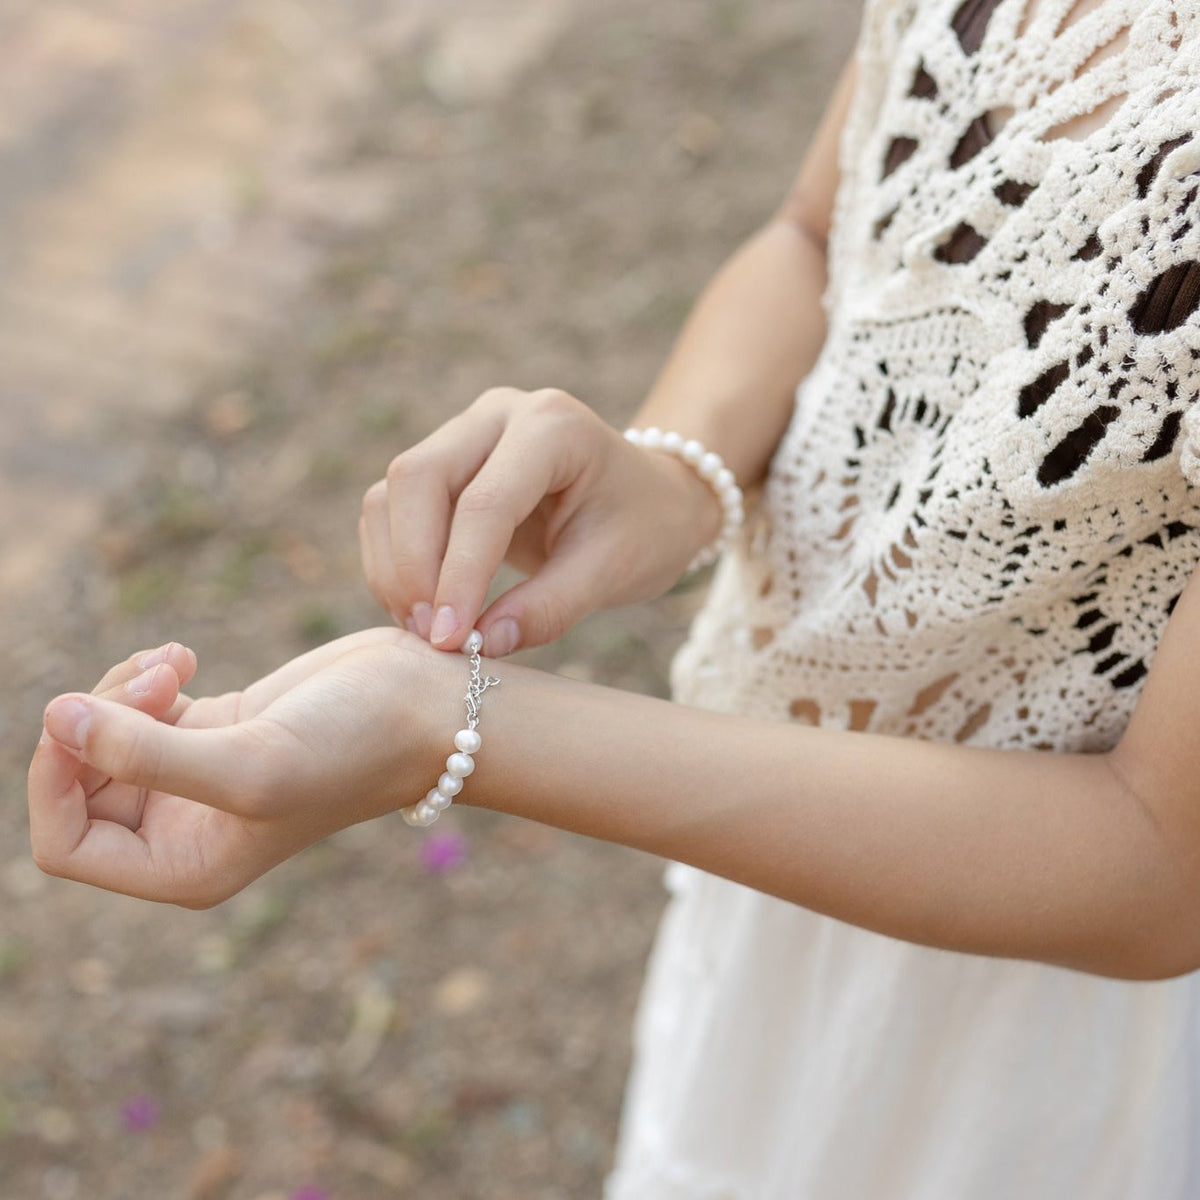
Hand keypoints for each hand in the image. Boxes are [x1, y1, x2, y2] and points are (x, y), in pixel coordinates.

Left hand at [29, 629, 453, 906]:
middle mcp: (182, 831)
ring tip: (178, 663)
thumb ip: (145, 752)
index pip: (65, 843)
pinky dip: (146, 674)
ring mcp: (197, 777)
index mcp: (184, 868)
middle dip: (99, 719)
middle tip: (162, 679)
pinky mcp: (215, 728)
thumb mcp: (249, 762)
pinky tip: (185, 657)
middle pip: (78, 781)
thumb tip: (53, 717)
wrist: (424, 705)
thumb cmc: (353, 748)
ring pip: (104, 734)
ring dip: (123, 687)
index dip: (54, 778)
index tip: (84, 715)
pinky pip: (139, 705)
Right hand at [359, 387, 721, 654]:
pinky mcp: (443, 464)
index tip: (450, 639)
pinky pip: (392, 509)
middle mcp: (499, 415)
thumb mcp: (612, 571)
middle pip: (418, 478)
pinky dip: (394, 564)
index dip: (459, 573)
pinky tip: (424, 610)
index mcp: (553, 427)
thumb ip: (550, 609)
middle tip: (432, 636)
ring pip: (393, 493)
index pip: (486, 501)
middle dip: (413, 565)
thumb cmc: (643, 529)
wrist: (650, 498)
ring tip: (428, 631)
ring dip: (395, 568)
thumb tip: (482, 646)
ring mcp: (464, 433)